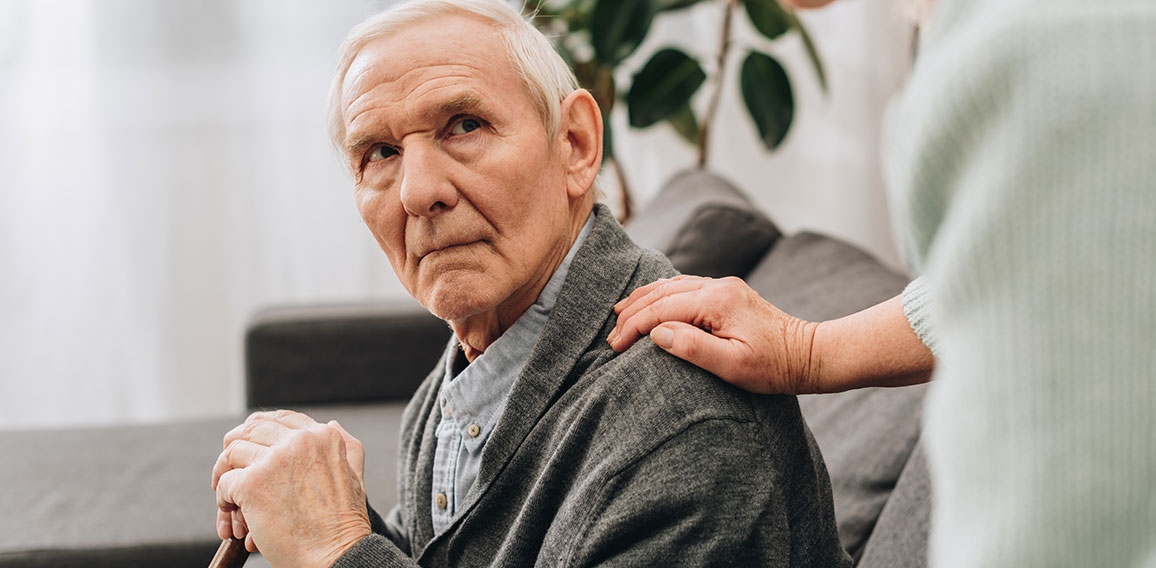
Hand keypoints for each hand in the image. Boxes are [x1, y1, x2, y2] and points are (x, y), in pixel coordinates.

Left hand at [211, 410, 371, 567]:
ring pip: (232, 454)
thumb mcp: (355, 474)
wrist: (337, 555)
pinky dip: (223, 503)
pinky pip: (224, 483)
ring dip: (225, 477)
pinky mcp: (253, 484)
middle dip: (235, 447)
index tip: (250, 446)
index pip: (281, 418)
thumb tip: (331, 423)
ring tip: (230, 503)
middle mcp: (299, 441)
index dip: (260, 430)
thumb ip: (345, 445)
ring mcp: (274, 461)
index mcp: (323, 436)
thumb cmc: (345, 524)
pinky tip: (235, 520)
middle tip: (229, 469)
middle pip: (251, 428)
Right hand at [607, 275, 818, 394]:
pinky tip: (652, 303)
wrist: (810, 354)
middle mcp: (718, 286)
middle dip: (633, 312)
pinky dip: (662, 295)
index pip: (662, 309)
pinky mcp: (728, 293)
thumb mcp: (733, 366)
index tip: (615, 346)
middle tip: (611, 335)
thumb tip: (657, 333)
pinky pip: (685, 287)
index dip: (634, 327)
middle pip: (662, 292)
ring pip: (672, 285)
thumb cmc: (774, 367)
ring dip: (644, 300)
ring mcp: (724, 287)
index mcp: (717, 301)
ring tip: (621, 314)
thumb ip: (693, 348)